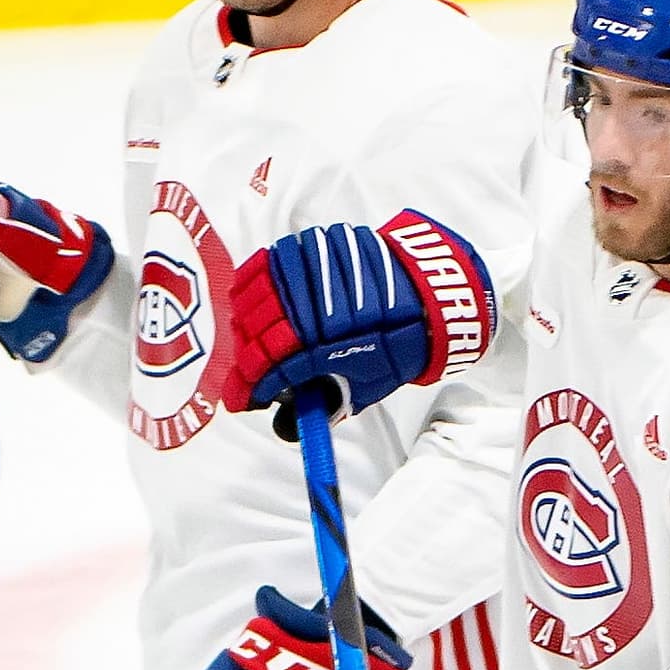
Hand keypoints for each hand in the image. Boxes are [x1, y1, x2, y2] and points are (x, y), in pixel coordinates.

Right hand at [207, 210, 492, 424]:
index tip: (240, 400)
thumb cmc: (399, 345)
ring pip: (260, 292)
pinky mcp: (321, 245)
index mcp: (332, 348)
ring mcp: (318, 272)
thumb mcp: (365, 386)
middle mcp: (320, 306)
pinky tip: (258, 295)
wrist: (430, 298)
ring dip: (247, 317)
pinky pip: (274, 259)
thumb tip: (288, 424)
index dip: (249, 386)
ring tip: (250, 333)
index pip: (273, 367)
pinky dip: (259, 279)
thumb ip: (324, 402)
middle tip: (248, 370)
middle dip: (246, 356)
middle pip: (259, 331)